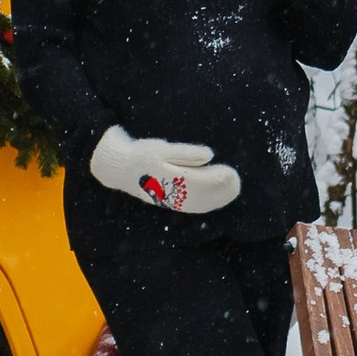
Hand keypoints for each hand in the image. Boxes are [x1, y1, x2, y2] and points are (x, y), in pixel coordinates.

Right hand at [90, 126, 241, 215]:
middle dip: (221, 189)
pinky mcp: (169, 202)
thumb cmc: (142, 154)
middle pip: (203, 196)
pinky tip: (216, 198)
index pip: (201, 182)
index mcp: (171, 178)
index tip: (231, 172)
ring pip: (199, 204)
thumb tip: (209, 154)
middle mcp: (172, 193)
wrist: (121, 169)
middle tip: (236, 179)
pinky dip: (207, 203)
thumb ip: (186, 153)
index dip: (217, 179)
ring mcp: (170, 200)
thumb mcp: (162, 148)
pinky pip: (192, 207)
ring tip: (232, 189)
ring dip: (217, 198)